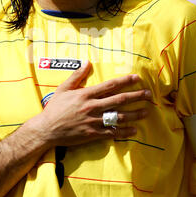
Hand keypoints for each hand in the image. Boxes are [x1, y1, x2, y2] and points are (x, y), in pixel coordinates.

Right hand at [32, 61, 150, 149]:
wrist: (46, 129)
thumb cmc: (54, 108)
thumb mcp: (64, 88)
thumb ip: (77, 76)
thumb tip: (88, 62)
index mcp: (86, 94)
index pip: (110, 85)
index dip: (125, 81)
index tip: (137, 77)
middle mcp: (92, 106)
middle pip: (119, 100)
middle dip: (136, 96)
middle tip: (149, 94)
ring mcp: (93, 121)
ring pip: (118, 116)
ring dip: (134, 114)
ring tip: (146, 112)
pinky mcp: (93, 134)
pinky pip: (112, 132)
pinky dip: (124, 131)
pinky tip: (134, 130)